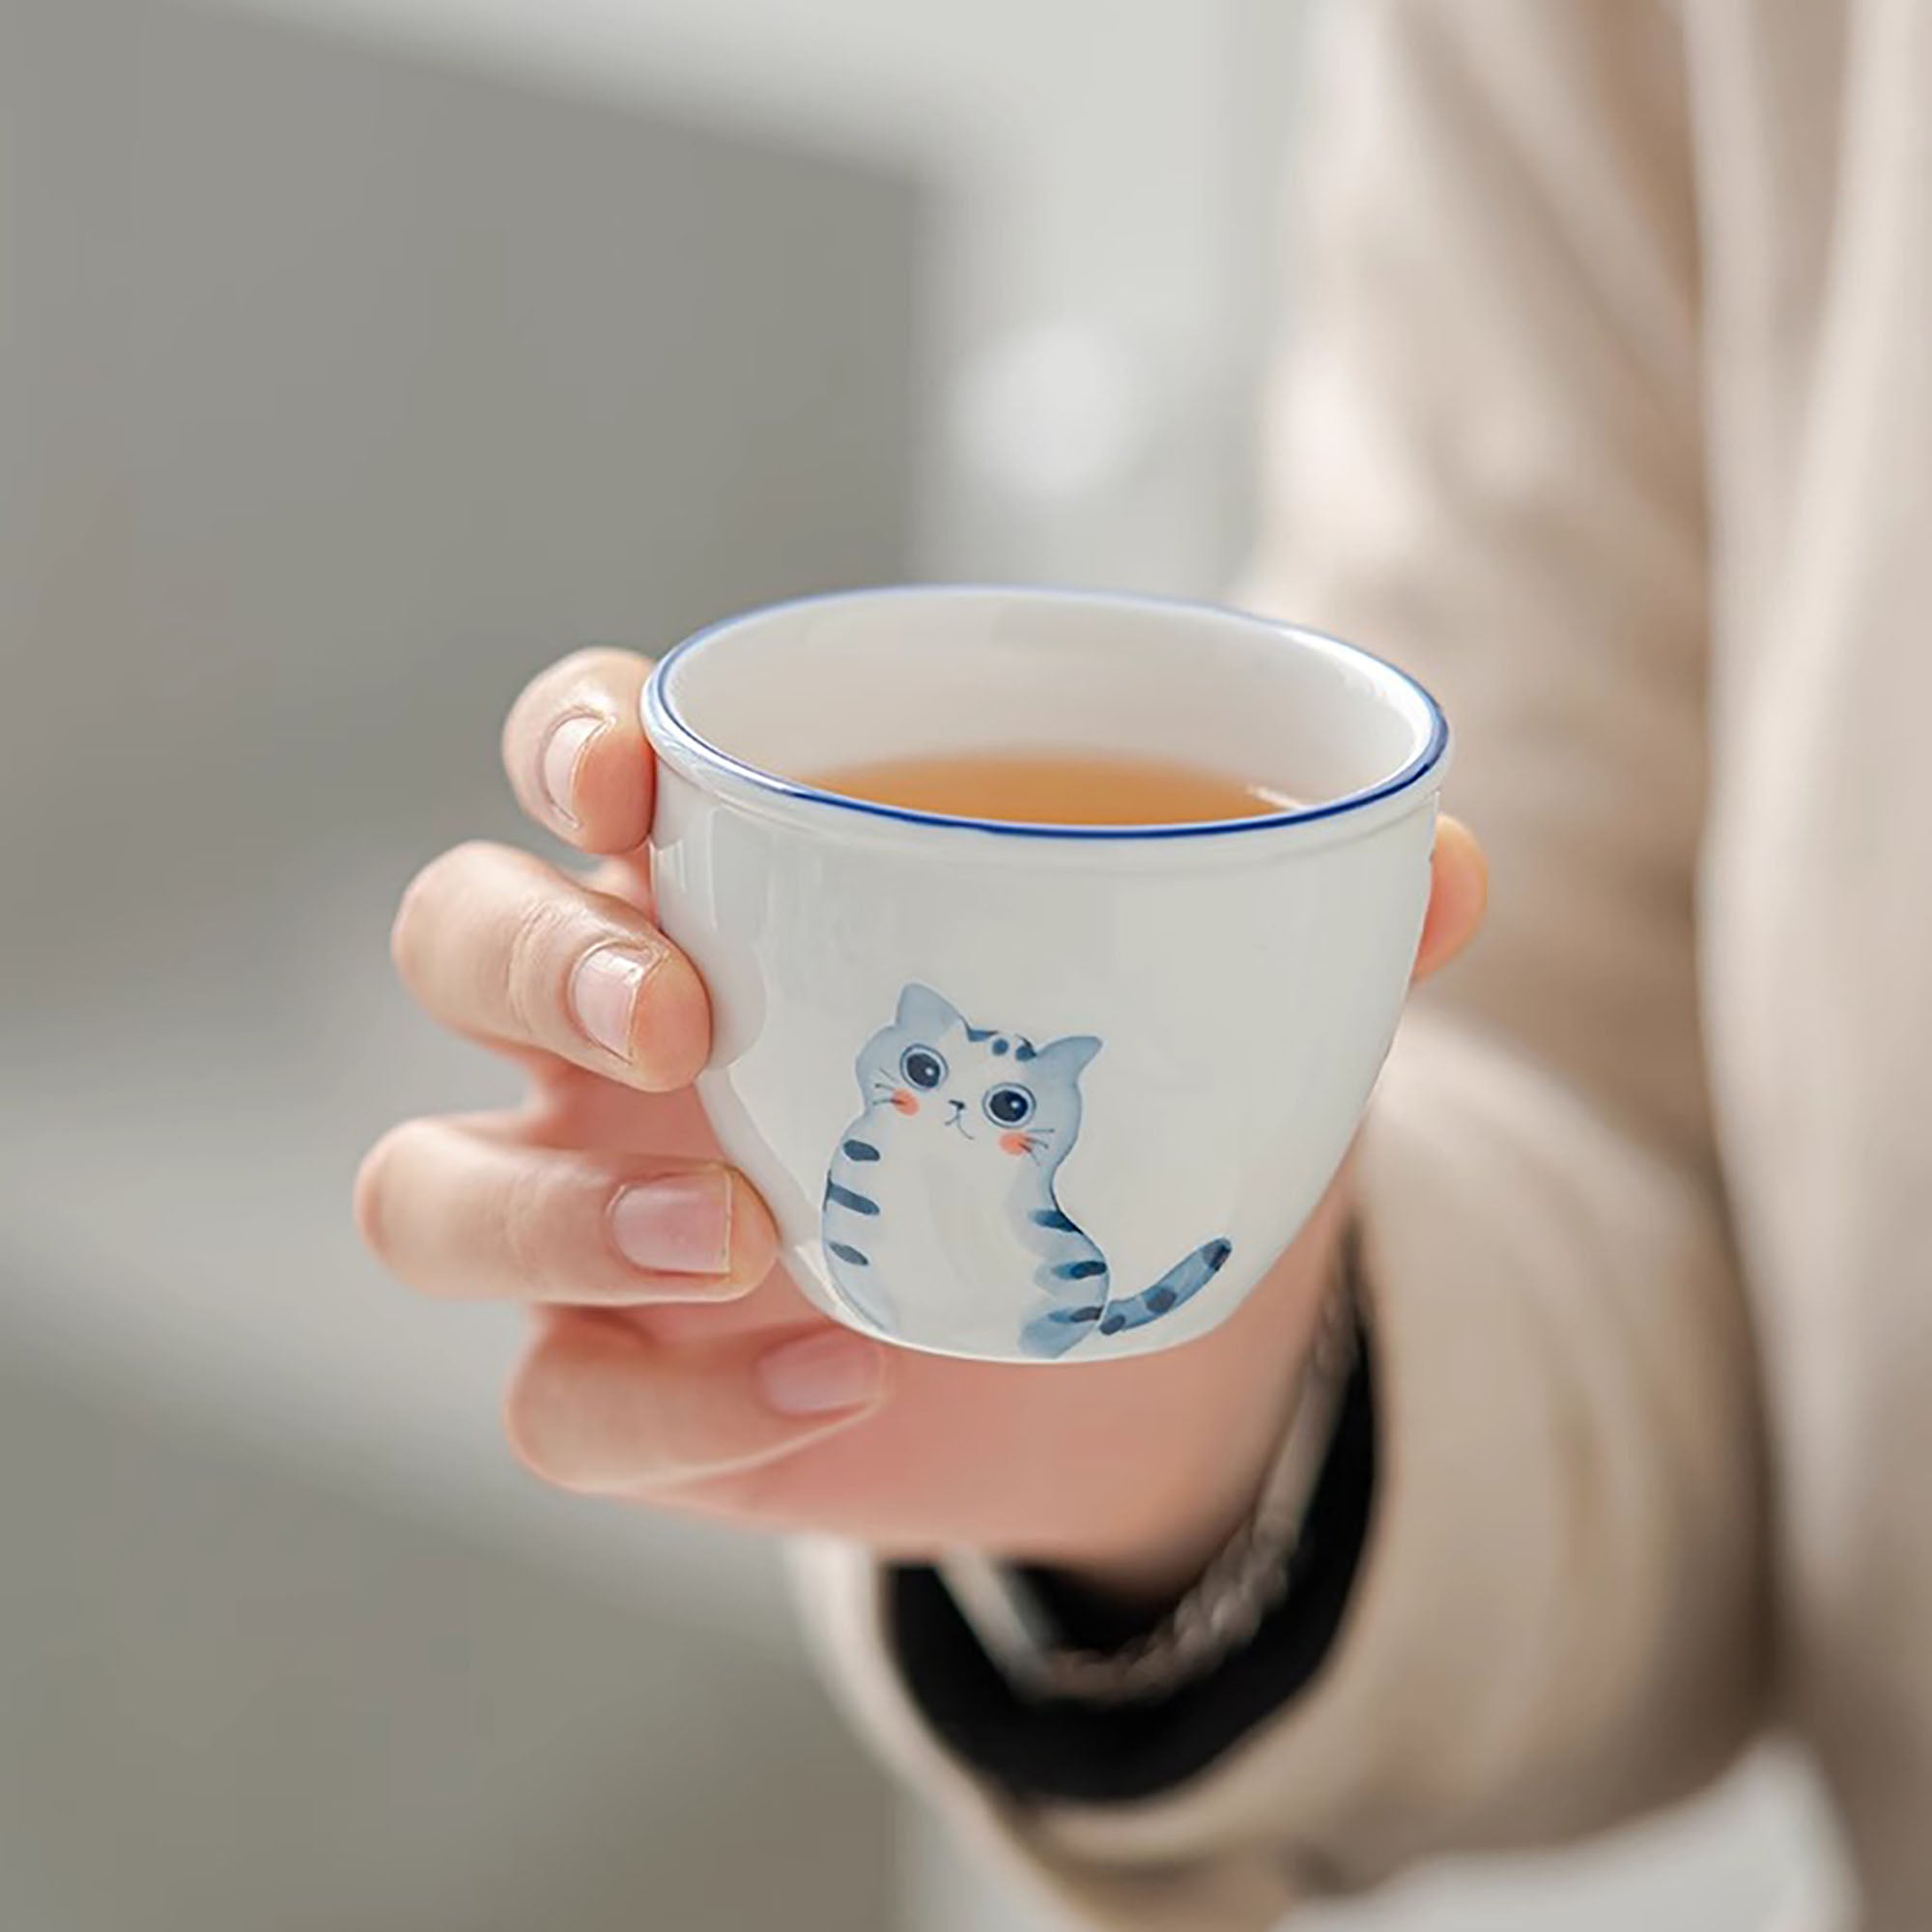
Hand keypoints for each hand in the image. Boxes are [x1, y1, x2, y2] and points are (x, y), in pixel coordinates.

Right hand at [355, 649, 1485, 1604]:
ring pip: (428, 1186)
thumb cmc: (1139, 1132)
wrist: (1142, 1365)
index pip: (588, 754)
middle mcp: (633, 1035)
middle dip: (533, 960)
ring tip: (740, 1235)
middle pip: (458, 939)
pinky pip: (554, 1399)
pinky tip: (834, 1385)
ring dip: (543, 1204)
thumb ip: (1313, 931)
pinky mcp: (630, 1380)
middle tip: (687, 1017)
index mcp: (750, 886)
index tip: (637, 771)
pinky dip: (669, 1404)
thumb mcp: (1223, 1016)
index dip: (573, 737)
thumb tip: (1445, 860)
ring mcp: (602, 1208)